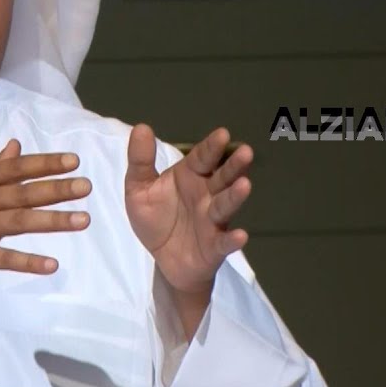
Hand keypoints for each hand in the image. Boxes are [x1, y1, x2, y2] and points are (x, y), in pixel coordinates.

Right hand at [0, 139, 91, 300]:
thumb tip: (16, 146)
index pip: (14, 168)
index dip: (45, 163)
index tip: (74, 160)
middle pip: (22, 191)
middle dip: (57, 188)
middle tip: (87, 186)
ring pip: (19, 221)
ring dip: (53, 220)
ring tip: (83, 220)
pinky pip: (3, 257)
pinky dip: (28, 261)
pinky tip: (52, 265)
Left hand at [124, 125, 251, 296]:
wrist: (162, 259)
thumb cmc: (156, 218)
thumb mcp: (139, 189)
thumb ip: (140, 161)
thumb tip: (141, 127)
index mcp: (190, 176)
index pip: (202, 158)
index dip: (212, 147)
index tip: (222, 134)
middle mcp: (206, 195)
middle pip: (222, 177)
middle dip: (234, 166)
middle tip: (246, 152)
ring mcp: (213, 220)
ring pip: (226, 206)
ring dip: (235, 196)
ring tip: (244, 185)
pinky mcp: (214, 246)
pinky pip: (224, 242)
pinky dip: (232, 239)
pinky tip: (240, 235)